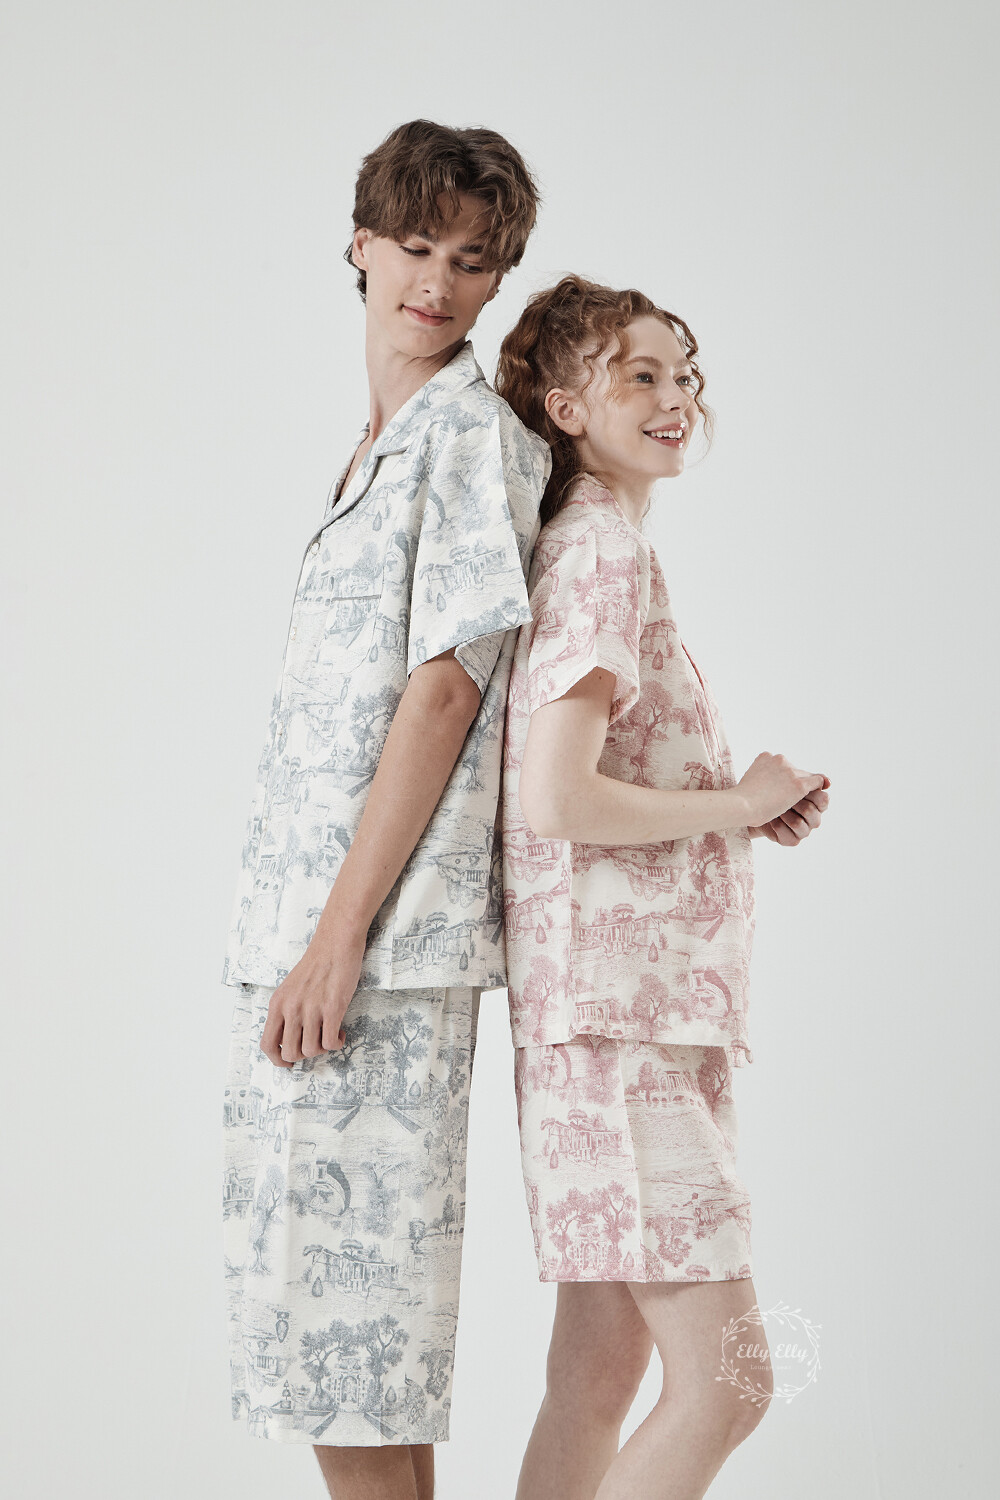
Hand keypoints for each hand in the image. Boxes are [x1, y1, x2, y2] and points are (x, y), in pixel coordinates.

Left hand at [259, 931, 365, 1067]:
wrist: (335, 942)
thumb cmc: (316, 964)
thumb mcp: (291, 987)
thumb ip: (287, 1010)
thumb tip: (291, 1038)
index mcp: (277, 1003)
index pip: (267, 1044)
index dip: (278, 1059)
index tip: (289, 1062)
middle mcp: (291, 1008)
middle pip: (290, 1052)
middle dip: (304, 1055)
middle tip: (316, 1044)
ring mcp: (310, 1009)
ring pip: (311, 1050)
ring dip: (322, 1049)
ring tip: (330, 1034)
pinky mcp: (332, 1008)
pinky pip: (330, 1042)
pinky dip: (336, 1043)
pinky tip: (340, 1032)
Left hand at [748, 775, 830, 845]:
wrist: (749, 808)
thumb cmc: (770, 792)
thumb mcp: (788, 779)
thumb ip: (809, 779)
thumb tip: (827, 781)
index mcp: (816, 802)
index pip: (823, 799)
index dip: (810, 795)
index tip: (794, 790)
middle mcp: (812, 817)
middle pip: (810, 811)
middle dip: (792, 802)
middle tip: (780, 797)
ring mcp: (803, 830)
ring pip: (797, 823)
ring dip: (782, 813)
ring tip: (773, 808)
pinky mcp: (792, 840)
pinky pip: (787, 833)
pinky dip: (775, 824)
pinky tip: (769, 820)